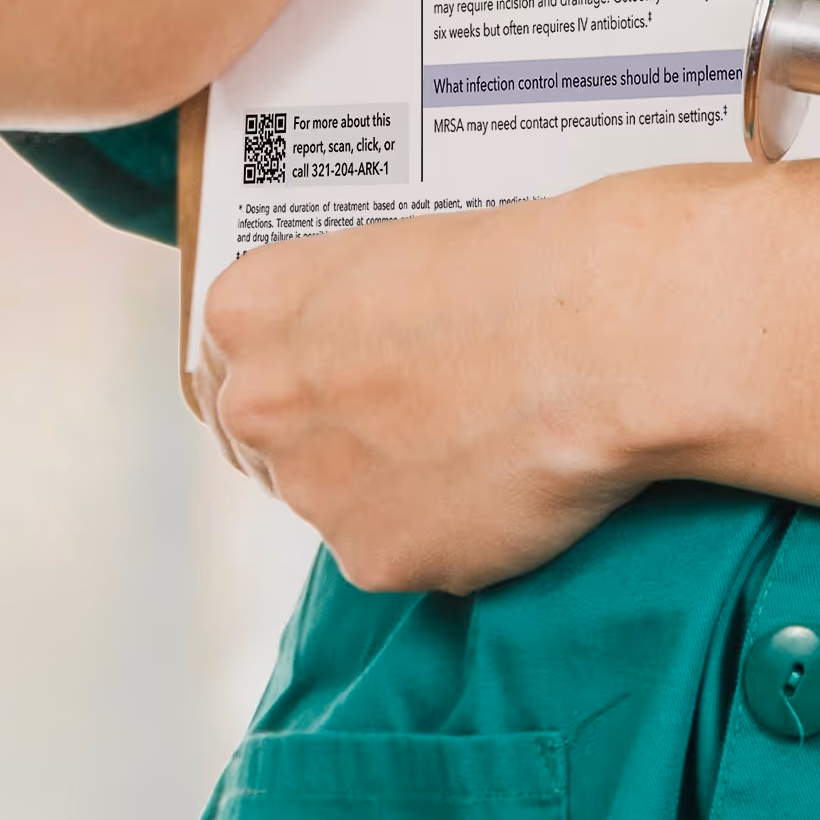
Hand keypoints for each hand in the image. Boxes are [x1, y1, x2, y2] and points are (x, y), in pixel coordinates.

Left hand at [196, 172, 708, 593]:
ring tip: (473, 445)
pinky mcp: (374, 559)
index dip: (280, 378)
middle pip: (261, 441)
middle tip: (400, 424)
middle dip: (320, 438)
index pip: (220, 365)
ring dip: (383, 489)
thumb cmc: (516, 271)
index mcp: (247, 310)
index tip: (318, 387)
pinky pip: (399, 553)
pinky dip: (444, 532)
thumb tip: (341, 371)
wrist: (599, 333)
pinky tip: (501, 485)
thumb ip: (332, 321)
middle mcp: (256, 402)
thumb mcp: (389, 260)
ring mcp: (310, 489)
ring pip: (331, 504)